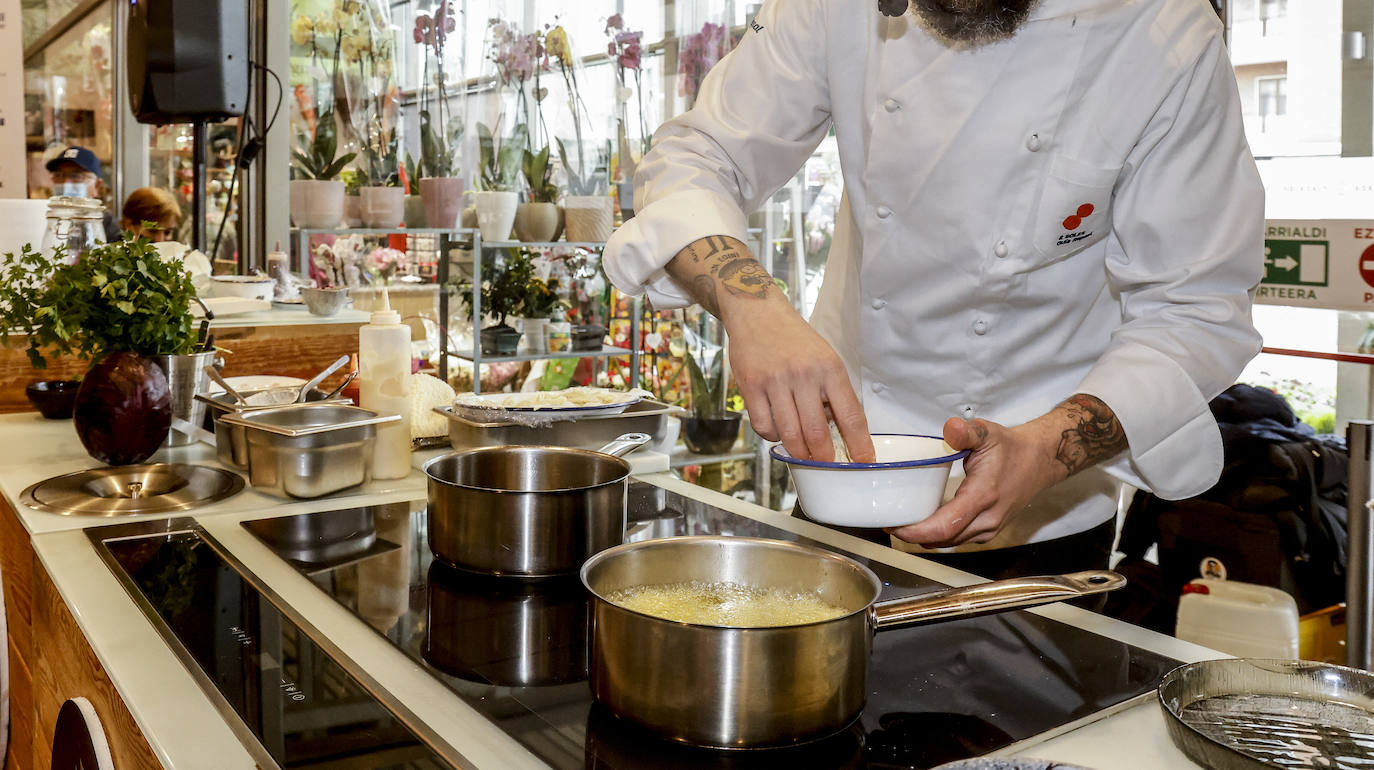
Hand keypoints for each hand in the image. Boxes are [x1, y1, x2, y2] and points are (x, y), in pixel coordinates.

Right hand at [723, 299, 874, 462]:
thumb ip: (832, 392)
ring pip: (790, 434)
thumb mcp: (825, 358)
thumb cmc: (795, 339)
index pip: (851, 416)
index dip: (860, 444)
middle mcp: (804, 375)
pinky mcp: (751, 386)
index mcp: (830, 369)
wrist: (758, 312)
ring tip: (803, 455)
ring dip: (799, 452)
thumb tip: (839, 431)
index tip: (865, 462)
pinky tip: (778, 430)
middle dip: (825, 457)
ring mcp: (776, 381)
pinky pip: (764, 426)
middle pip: (818, 432)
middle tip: (827, 465)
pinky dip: (772, 436)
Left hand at [888, 415, 1066, 546]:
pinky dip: (939, 535)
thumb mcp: (987, 433)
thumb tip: (950, 428)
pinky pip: (959, 539)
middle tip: (890, 522)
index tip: (894, 526)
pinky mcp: (989, 530)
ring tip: (903, 523)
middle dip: (913, 536)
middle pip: (943, 539)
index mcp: (982, 496)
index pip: (944, 526)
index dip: (914, 532)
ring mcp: (990, 528)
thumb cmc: (1011, 448)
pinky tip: (926, 523)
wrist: (1039, 461)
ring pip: (950, 542)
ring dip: (925, 537)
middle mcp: (987, 518)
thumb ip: (967, 432)